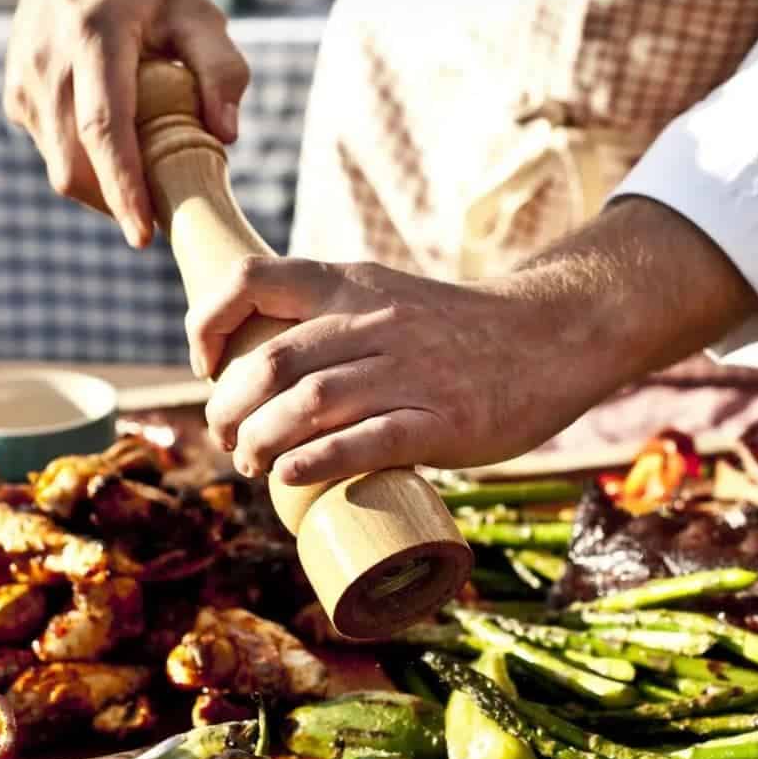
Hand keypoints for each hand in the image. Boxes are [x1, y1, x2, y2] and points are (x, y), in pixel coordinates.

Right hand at [1, 0, 248, 247]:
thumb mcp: (198, 11)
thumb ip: (222, 67)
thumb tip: (226, 135)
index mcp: (95, 34)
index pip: (103, 126)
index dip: (123, 187)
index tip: (143, 236)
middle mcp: (48, 61)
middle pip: (74, 163)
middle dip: (116, 203)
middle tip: (162, 213)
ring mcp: (24, 81)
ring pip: (61, 167)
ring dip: (103, 186)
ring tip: (143, 164)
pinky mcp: (16, 98)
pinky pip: (54, 153)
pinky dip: (86, 164)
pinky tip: (113, 137)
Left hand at [191, 258, 600, 485]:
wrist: (552, 336)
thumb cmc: (457, 331)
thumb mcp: (387, 298)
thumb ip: (333, 323)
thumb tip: (262, 376)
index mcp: (351, 286)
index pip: (253, 281)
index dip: (208, 323)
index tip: (204, 366)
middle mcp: (373, 322)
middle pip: (270, 361)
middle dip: (228, 409)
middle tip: (226, 438)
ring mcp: (409, 371)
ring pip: (309, 403)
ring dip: (262, 442)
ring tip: (252, 464)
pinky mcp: (441, 420)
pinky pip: (366, 441)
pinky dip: (315, 462)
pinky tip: (290, 477)